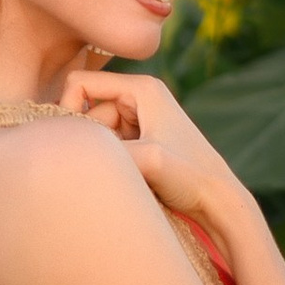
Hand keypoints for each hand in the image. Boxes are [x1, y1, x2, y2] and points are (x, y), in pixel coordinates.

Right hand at [57, 67, 253, 237]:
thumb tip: (65, 151)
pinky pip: (109, 145)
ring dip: (102, 153)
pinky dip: (111, 161)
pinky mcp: (141, 140)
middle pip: (86, 111)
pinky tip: (130, 177)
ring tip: (126, 173)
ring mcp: (140, 119)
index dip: (66, 109)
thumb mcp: (146, 160)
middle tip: (111, 164)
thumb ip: (104, 150)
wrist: (218, 201)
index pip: (79, 83)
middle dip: (91, 139)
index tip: (74, 142)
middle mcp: (140, 96)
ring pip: (96, 132)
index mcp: (142, 87)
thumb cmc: (189, 177)